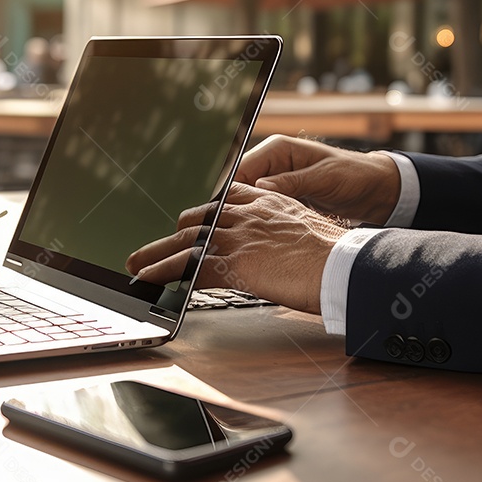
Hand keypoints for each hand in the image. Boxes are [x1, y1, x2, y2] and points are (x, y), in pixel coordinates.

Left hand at [125, 183, 346, 313]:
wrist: (345, 265)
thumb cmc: (337, 256)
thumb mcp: (307, 232)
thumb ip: (283, 234)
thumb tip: (277, 252)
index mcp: (267, 201)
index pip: (223, 199)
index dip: (202, 213)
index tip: (188, 221)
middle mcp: (248, 213)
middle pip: (196, 220)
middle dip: (172, 236)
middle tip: (152, 249)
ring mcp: (239, 236)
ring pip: (186, 243)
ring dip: (156, 256)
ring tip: (136, 266)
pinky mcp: (234, 261)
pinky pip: (189, 267)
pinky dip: (165, 274)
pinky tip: (150, 281)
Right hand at [236, 135, 399, 225]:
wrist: (376, 190)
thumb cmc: (354, 175)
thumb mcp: (324, 178)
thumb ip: (292, 182)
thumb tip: (260, 186)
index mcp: (278, 149)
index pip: (241, 168)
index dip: (230, 191)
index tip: (224, 213)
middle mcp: (273, 163)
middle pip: (240, 185)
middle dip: (235, 206)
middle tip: (231, 229)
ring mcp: (277, 181)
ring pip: (249, 199)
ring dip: (248, 215)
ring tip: (243, 235)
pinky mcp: (284, 197)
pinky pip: (263, 208)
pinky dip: (261, 220)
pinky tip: (260, 236)